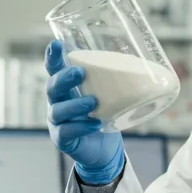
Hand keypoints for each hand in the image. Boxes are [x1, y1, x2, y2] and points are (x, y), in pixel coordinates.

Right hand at [45, 40, 124, 183]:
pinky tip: (95, 124)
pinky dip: (81, 127)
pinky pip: (67, 132)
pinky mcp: (62, 139)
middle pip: (52, 87)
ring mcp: (57, 121)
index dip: (53, 57)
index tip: (56, 44)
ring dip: (75, 105)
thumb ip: (112, 79)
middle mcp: (57, 102)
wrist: (103, 148)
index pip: (54, 69)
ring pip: (58, 111)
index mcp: (66, 87)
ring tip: (93, 102)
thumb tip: (139, 60)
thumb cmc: (104, 114)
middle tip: (80, 73)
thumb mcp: (107, 94)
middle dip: (64, 79)